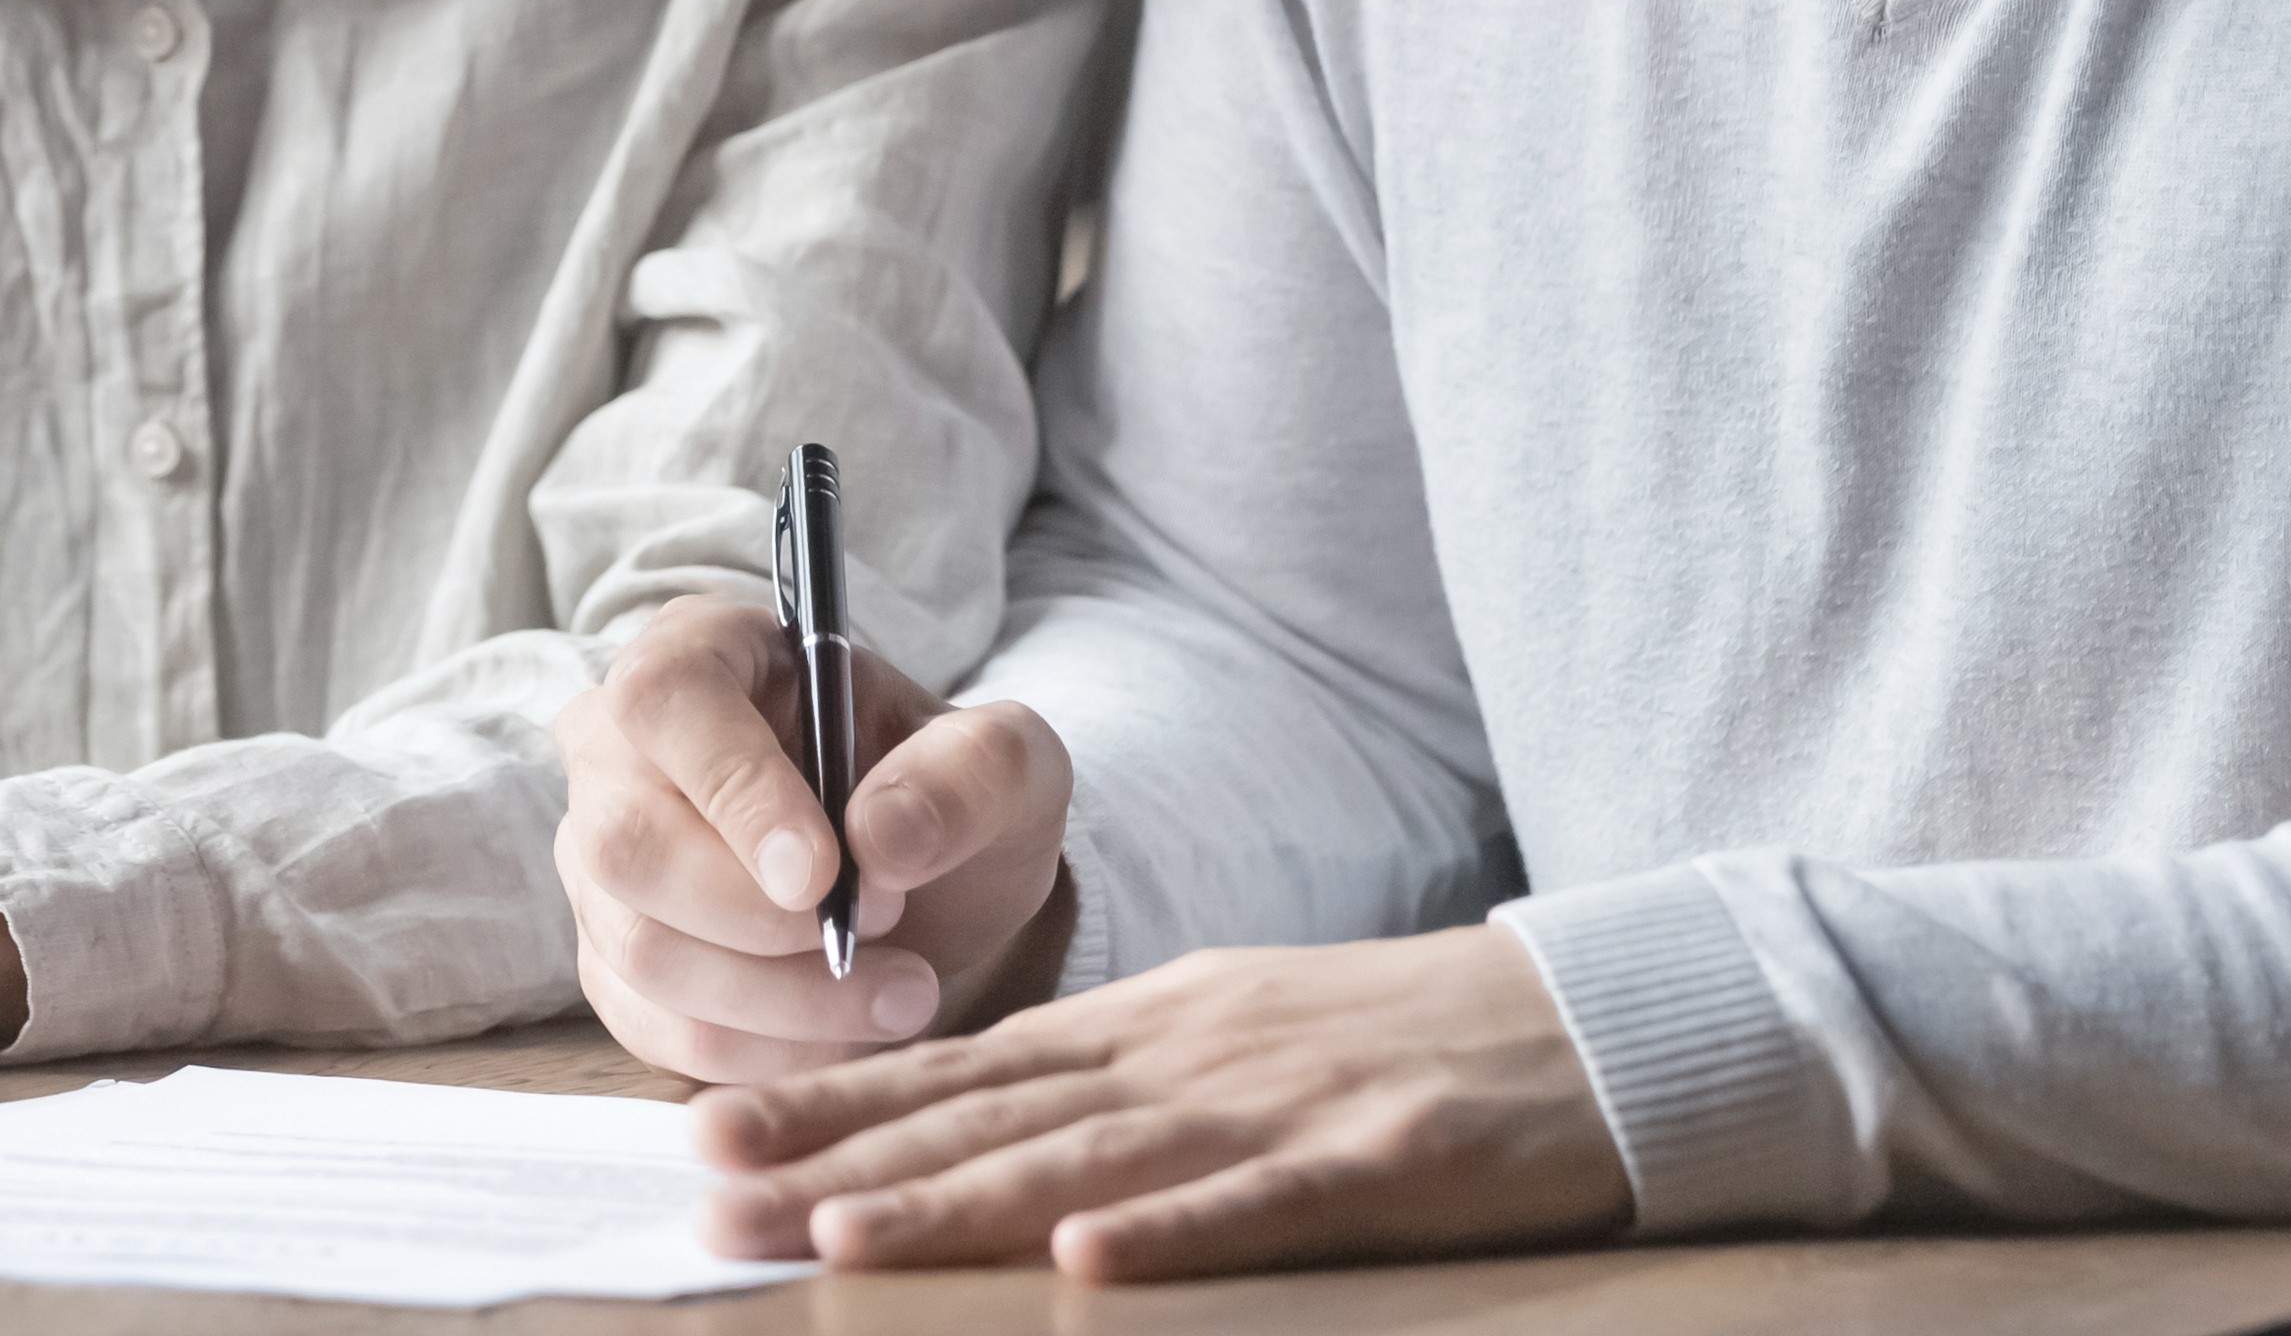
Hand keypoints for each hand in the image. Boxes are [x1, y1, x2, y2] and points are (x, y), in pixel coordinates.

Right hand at [550, 601, 1074, 1081]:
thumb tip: (878, 838)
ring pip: (642, 951)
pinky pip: (659, 1029)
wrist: (933, 890)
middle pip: (626, 843)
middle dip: (760, 921)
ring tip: (902, 991)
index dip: (733, 791)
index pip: (665, 701)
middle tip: (886, 927)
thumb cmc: (947, 797)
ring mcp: (601, 864)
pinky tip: (846, 1031)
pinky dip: (764, 1051)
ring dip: (782, 1001)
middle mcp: (620, 750)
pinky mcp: (612, 963)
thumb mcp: (1008, 765)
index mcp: (703, 651)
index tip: (823, 876)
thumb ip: (966, 776)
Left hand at [683, 925, 1632, 1278]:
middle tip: (712, 1198)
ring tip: (842, 1237)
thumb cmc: (1394, 1045)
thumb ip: (1108, 1085)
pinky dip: (1172, 1234)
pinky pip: (1260, 1208)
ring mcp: (1276, 1104)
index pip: (958, 1067)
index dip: (830, 1105)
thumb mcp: (1229, 1039)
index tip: (708, 1139)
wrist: (1583, 1025)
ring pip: (1089, 1161)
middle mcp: (1186, 1052)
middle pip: (990, 1113)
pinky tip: (1088, 1265)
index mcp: (1147, 1024)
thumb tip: (966, 1132)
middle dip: (842, 1159)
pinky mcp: (1377, 1159)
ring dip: (959, 1201)